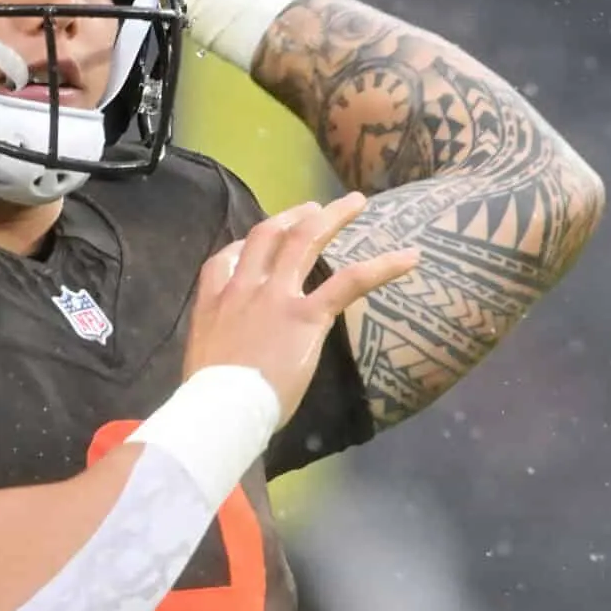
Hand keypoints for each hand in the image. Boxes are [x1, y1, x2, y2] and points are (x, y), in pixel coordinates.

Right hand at [183, 193, 418, 421]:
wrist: (221, 407)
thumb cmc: (210, 398)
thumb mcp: (201, 358)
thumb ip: (219, 342)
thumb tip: (237, 353)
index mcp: (214, 301)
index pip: (225, 258)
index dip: (244, 245)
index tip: (259, 243)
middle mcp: (245, 288)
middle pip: (269, 236)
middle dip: (293, 217)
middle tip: (314, 207)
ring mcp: (276, 297)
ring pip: (305, 241)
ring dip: (332, 217)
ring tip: (356, 202)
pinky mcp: (307, 315)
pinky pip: (348, 281)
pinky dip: (382, 267)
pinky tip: (409, 258)